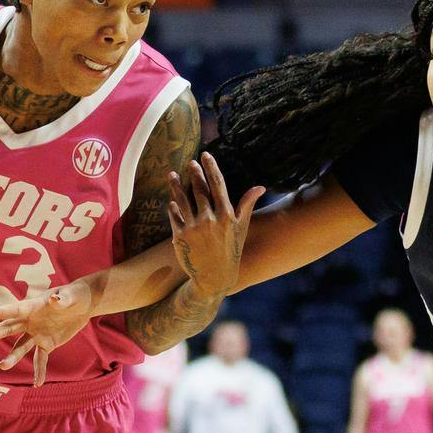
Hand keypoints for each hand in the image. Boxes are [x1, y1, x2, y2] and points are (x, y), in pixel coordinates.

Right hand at [0, 278, 97, 386]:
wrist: (82, 304)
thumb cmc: (74, 295)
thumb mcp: (71, 295)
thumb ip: (62, 299)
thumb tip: (54, 300)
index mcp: (32, 306)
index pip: (13, 310)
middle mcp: (29, 321)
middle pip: (8, 329)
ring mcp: (36, 334)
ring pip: (20, 347)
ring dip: (11, 357)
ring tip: (1, 367)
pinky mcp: (46, 344)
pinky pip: (40, 359)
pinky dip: (39, 371)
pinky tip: (37, 384)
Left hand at [168, 152, 263, 295]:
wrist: (214, 278)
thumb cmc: (231, 251)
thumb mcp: (241, 228)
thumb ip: (247, 205)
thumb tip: (260, 186)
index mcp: (226, 215)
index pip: (217, 184)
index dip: (210, 167)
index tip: (205, 155)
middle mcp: (209, 219)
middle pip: (199, 189)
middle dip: (194, 173)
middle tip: (190, 163)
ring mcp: (193, 228)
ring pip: (182, 200)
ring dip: (176, 185)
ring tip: (171, 175)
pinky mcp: (180, 237)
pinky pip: (174, 216)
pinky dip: (173, 208)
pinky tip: (172, 201)